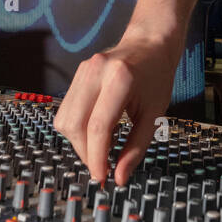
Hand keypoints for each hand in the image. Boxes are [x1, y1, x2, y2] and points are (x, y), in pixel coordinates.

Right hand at [53, 35, 178, 186]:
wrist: (149, 43)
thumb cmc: (156, 78)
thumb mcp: (155, 114)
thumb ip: (136, 148)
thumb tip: (119, 177)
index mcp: (120, 79)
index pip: (98, 126)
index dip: (97, 157)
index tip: (102, 178)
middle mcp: (96, 72)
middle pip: (75, 124)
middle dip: (85, 153)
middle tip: (101, 167)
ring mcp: (82, 71)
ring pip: (64, 119)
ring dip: (78, 143)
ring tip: (99, 149)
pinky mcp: (76, 74)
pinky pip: (65, 110)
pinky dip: (76, 129)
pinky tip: (94, 132)